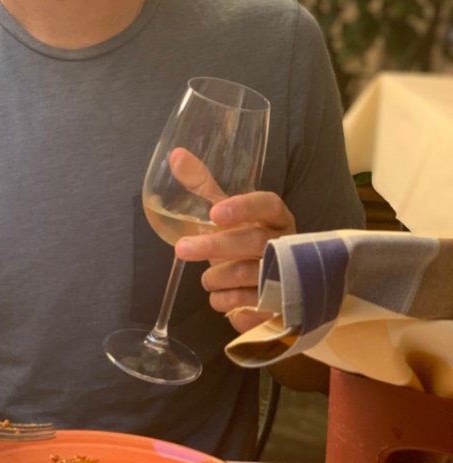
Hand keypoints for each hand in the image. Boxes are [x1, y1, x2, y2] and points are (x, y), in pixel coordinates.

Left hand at [175, 189, 295, 333]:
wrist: (269, 283)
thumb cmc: (246, 239)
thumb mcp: (227, 212)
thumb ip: (203, 185)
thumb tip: (175, 155)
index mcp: (276, 218)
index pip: (268, 205)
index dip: (244, 208)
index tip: (215, 213)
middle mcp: (286, 245)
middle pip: (254, 242)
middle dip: (215, 246)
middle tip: (182, 249)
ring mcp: (286, 277)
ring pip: (246, 276)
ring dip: (216, 277)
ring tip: (208, 278)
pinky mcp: (278, 307)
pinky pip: (244, 306)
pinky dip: (224, 301)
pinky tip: (222, 296)